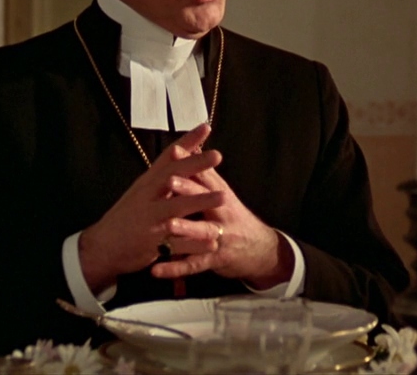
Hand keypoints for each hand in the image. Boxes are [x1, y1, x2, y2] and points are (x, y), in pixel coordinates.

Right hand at [78, 124, 225, 293]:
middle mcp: (147, 198)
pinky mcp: (151, 244)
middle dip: (195, 165)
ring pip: (177, 208)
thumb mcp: (141, 192)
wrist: (101, 248)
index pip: (168, 157)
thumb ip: (161, 176)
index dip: (186, 142)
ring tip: (224, 196)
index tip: (205, 127)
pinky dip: (195, 242)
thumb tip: (179, 153)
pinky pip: (177, 243)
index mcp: (147, 184)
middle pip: (172, 177)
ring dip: (200, 201)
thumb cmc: (126, 217)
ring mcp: (150, 221)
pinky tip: (213, 242)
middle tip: (217, 154)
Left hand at [152, 163, 293, 289]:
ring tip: (168, 226)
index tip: (175, 151)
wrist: (260, 249)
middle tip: (170, 181)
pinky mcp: (215, 260)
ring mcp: (220, 237)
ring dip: (185, 229)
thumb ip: (205, 174)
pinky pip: (193, 265)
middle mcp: (222, 213)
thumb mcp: (223, 193)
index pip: (206, 175)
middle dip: (187, 190)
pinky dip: (174, 268)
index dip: (191, 163)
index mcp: (221, 194)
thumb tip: (190, 146)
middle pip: (204, 199)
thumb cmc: (233, 217)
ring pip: (201, 232)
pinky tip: (156, 270)